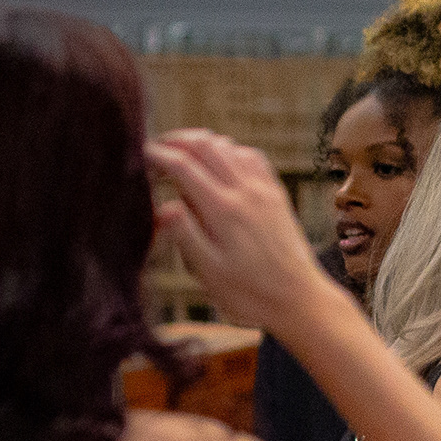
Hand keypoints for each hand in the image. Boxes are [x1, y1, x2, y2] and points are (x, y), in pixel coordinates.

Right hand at [148, 131, 340, 336]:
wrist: (298, 300)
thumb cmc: (251, 293)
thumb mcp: (208, 272)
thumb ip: (185, 235)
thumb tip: (163, 206)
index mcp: (224, 210)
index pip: (184, 166)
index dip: (159, 155)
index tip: (141, 154)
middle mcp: (246, 192)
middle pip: (206, 145)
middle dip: (178, 140)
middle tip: (158, 147)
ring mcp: (265, 191)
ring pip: (230, 146)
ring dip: (203, 142)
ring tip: (184, 152)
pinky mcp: (277, 196)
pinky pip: (254, 158)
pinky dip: (231, 150)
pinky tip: (222, 161)